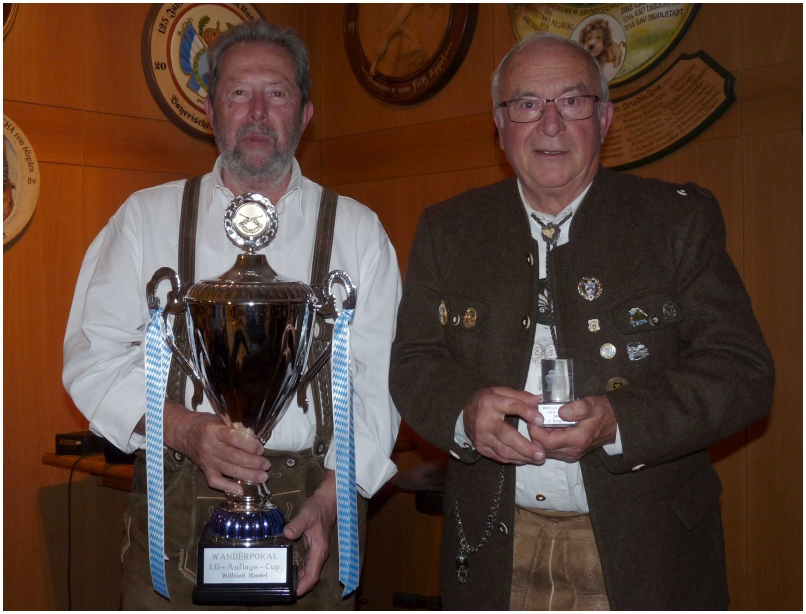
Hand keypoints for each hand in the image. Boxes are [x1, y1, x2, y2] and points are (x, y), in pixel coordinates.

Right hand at [162, 400, 268, 494]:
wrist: (183, 432)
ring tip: (262, 477)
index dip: (250, 445)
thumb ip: (236, 426)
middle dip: (253, 463)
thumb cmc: (206, 423)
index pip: (234, 438)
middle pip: (234, 457)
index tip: (261, 449)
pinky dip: (227, 487)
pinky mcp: (204, 470)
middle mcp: (210, 446)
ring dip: (247, 475)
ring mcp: (207, 460)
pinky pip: (215, 481)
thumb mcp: (220, 418)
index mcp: (215, 431)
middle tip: (266, 465)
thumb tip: (255, 436)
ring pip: (228, 470)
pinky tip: (240, 490)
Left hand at [283, 470, 336, 595]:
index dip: (304, 586)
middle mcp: (319, 554)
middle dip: (300, 586)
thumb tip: (287, 534)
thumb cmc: (317, 508)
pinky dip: (300, 571)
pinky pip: (308, 564)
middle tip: (283, 592)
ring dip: (300, 580)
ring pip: (310, 571)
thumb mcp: (306, 515)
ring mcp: (317, 551)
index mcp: (319, 549)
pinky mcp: (314, 548)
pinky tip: (289, 571)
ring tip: (284, 585)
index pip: (313, 574)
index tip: (293, 593)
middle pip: (311, 576)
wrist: (327, 501)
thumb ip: (296, 524)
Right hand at [463, 386, 544, 464]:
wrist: (463, 414)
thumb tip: (539, 400)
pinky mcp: (481, 447)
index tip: (541, 420)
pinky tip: (525, 459)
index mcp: (491, 402)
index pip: (511, 406)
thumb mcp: (500, 391)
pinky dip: (514, 459)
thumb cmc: (486, 401)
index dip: (527, 412)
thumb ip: (520, 396)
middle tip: (541, 453)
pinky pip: (499, 456)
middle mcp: (485, 420)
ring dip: (522, 456)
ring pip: (503, 450)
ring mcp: (481, 436)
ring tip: (538, 459)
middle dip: (525, 446)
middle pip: (506, 435)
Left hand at [528, 395, 616, 462]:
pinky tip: (548, 426)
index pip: (546, 441)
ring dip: (539, 435)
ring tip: (541, 419)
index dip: (535, 429)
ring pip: (544, 450)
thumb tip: (560, 412)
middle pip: (542, 447)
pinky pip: (550, 449)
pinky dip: (545, 439)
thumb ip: (577, 408)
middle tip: (536, 415)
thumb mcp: (591, 405)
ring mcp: (570, 455)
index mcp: (577, 440)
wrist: (613, 423)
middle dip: (535, 431)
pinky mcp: (568, 454)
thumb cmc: (601, 412)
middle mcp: (572, 452)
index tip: (534, 415)